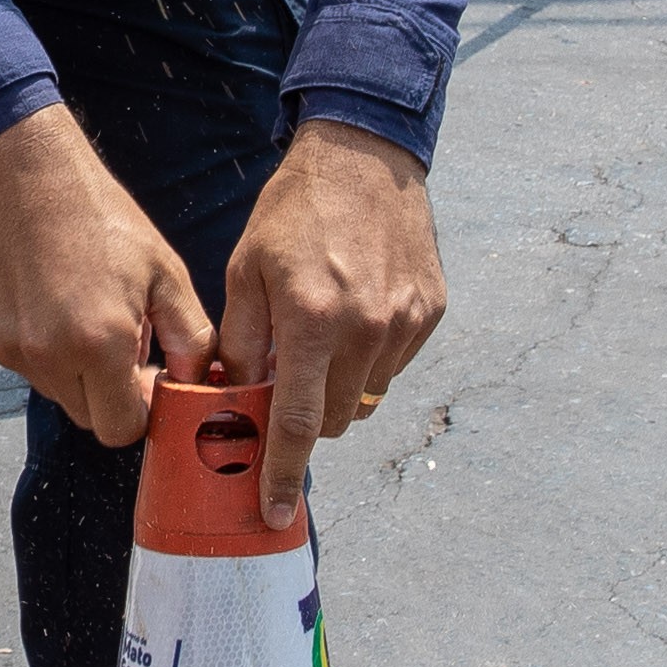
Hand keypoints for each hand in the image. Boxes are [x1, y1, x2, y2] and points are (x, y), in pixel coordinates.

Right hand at [0, 112, 202, 448]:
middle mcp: (49, 355)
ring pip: (55, 391)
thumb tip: (198, 385)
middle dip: (109, 394)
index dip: (140, 409)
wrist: (26, 175)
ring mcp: (10, 348)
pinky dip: (42, 347)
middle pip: (88, 417)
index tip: (147, 377)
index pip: (121, 428)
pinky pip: (24, 363)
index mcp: (100, 343)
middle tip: (122, 342)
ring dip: (76, 370)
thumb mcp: (165, 272)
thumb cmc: (102, 217)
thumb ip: (190, 338)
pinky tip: (51, 300)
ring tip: (86, 311)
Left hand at [215, 119, 443, 520]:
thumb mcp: (246, 271)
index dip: (283, 473)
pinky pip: (394, 362)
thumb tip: (235, 400)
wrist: (365, 156)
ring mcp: (406, 322)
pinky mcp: (432, 311)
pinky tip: (354, 310)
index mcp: (313, 320)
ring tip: (321, 332)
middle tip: (286, 380)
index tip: (274, 511)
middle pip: (336, 418)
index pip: (299, 423)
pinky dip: (369, 355)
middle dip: (307, 417)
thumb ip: (242, 343)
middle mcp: (368, 328)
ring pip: (367, 394)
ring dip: (339, 384)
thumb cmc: (294, 212)